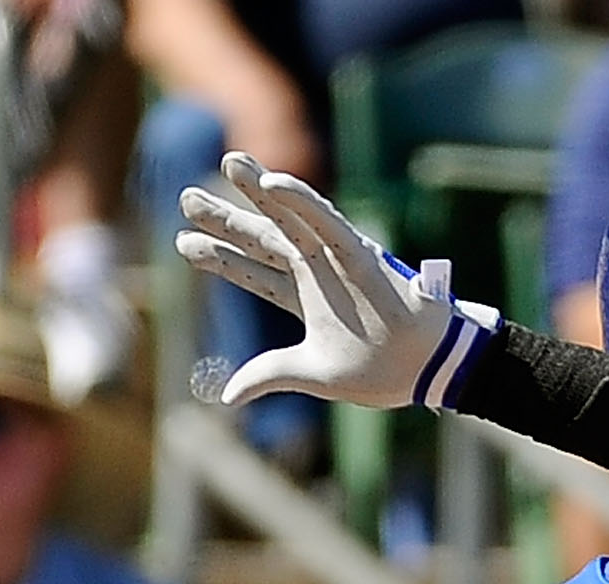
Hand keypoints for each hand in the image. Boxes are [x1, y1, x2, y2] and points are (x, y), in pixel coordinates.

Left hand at [176, 159, 494, 408]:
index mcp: (304, 297)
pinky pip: (323, 216)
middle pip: (262, 237)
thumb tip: (229, 396)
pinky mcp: (356, 250)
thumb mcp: (311, 374)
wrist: (425, 367)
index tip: (184, 243)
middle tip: (185, 196)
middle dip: (225, 218)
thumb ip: (270, 374)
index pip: (254, 271)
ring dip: (258, 189)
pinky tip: (269, 182)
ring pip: (287, 217)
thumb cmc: (380, 370)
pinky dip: (298, 199)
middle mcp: (315, 271)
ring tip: (228, 161)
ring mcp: (334, 257)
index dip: (221, 258)